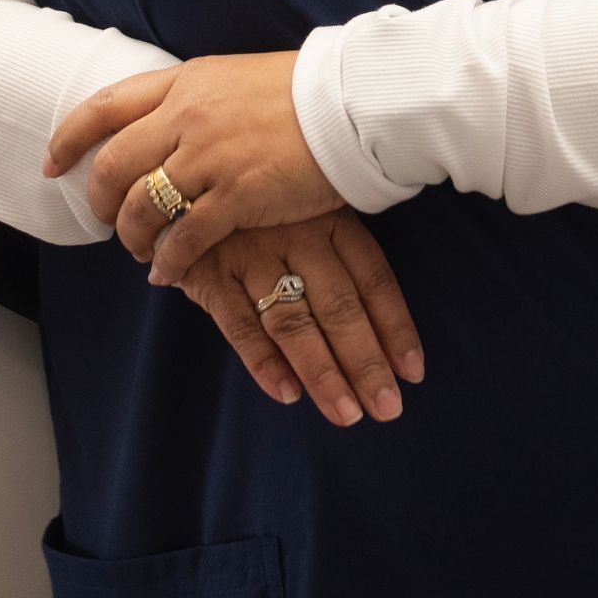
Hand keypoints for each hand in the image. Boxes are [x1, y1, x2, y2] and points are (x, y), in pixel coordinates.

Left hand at [43, 50, 345, 283]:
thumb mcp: (235, 78)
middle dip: (100, 200)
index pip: (106, 105)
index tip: (54, 163)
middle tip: (106, 220)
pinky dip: (169, 259)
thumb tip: (169, 121)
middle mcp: (188, 116)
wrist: (353, 102)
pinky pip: (184, 237)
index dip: (71, 137)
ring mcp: (211, 156)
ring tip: (140, 251)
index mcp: (185, 82)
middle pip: (114, 163)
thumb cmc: (304, 91)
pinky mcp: (238, 195)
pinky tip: (168, 271)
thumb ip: (196, 99)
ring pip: (142, 205)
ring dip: (132, 235)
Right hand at [165, 210, 424, 426]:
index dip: (394, 326)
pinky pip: (240, 324)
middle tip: (386, 408)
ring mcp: (252, 253)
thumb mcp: (309, 219)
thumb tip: (383, 341)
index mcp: (331, 220)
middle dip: (365, 362)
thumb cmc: (263, 212)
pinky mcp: (210, 271)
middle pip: (339, 306)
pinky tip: (288, 393)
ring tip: (346, 413)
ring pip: (293, 321)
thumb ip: (339, 267)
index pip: (372, 278)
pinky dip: (264, 361)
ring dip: (322, 371)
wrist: (185, 183)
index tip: (412, 372)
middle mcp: (297, 234)